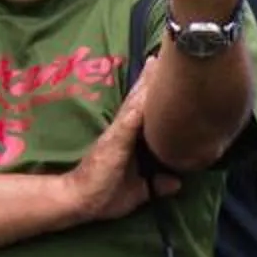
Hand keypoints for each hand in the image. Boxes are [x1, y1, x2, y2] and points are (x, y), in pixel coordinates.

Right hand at [61, 62, 157, 225]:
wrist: (79, 201)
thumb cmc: (104, 195)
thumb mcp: (138, 191)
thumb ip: (156, 185)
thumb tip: (176, 183)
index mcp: (129, 140)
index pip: (144, 112)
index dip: (154, 94)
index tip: (168, 75)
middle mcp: (124, 130)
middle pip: (140, 100)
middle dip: (152, 79)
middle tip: (164, 55)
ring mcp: (119, 132)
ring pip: (136, 102)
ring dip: (147, 83)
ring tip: (158, 61)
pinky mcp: (115, 138)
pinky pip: (130, 117)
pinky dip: (141, 102)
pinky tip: (149, 87)